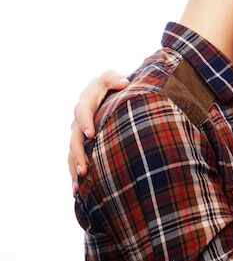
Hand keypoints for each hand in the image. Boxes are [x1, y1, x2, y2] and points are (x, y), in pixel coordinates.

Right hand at [69, 70, 128, 195]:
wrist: (105, 94)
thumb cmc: (111, 85)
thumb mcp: (111, 78)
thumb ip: (114, 79)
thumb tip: (125, 83)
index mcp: (84, 103)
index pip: (82, 111)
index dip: (85, 122)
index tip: (91, 134)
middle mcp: (77, 121)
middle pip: (74, 138)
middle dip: (78, 154)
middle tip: (84, 169)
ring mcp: (78, 134)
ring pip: (72, 153)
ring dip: (74, 168)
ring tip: (79, 184)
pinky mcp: (81, 145)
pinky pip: (75, 160)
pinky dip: (75, 175)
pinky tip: (77, 191)